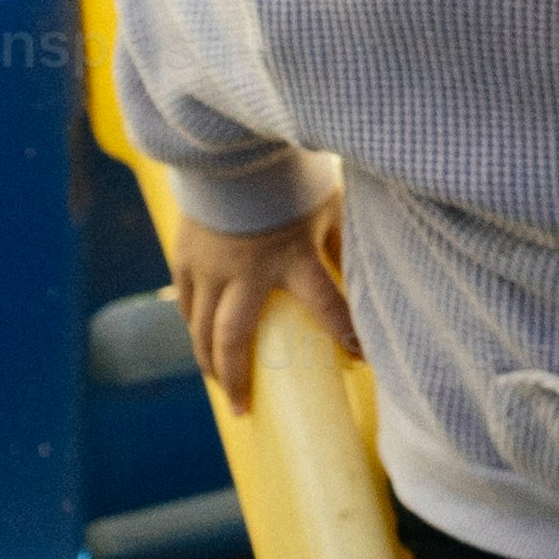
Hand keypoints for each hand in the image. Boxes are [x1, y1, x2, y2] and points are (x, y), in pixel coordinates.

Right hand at [174, 182, 357, 407]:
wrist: (234, 147)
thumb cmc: (292, 180)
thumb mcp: (329, 209)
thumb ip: (345, 246)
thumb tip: (372, 283)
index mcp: (292, 256)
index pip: (327, 306)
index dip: (345, 335)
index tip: (361, 358)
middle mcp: (247, 270)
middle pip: (234, 339)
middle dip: (238, 380)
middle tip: (244, 411)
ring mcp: (211, 266)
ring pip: (201, 329)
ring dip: (210, 362)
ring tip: (221, 388)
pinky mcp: (186, 257)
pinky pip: (187, 304)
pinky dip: (194, 328)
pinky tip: (202, 344)